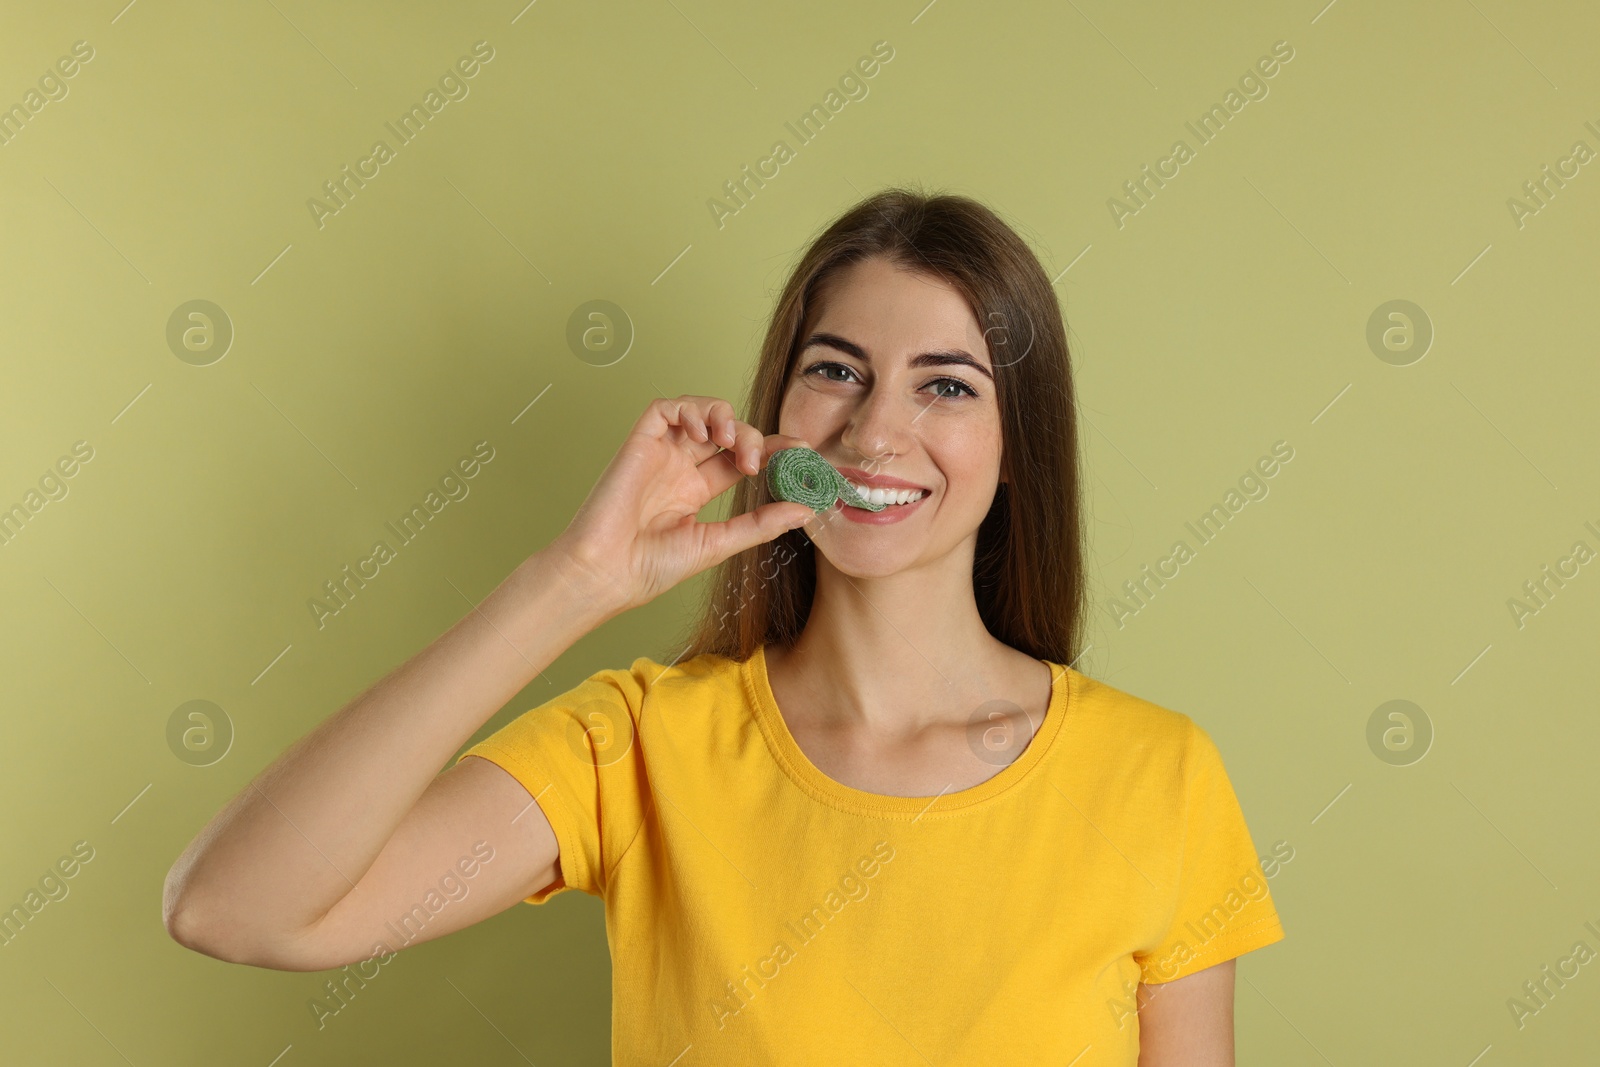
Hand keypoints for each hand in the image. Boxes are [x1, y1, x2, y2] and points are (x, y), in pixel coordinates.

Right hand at [546, 395, 815, 616]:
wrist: (607, 573)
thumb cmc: (651, 567)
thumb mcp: (719, 543)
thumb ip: (761, 524)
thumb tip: (805, 509)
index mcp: (695, 491)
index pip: (740, 457)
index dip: (771, 449)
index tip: (800, 450)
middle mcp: (679, 468)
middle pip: (726, 432)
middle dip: (751, 437)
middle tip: (756, 462)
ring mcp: (660, 453)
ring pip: (700, 411)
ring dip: (724, 417)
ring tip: (732, 442)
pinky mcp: (639, 442)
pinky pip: (665, 408)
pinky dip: (690, 409)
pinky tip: (705, 433)